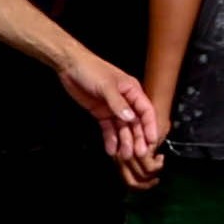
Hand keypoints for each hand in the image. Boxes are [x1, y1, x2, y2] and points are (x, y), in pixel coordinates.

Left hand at [61, 48, 165, 175]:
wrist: (70, 67)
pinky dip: (110, 140)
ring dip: (125, 142)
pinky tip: (111, 150)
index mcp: (132, 91)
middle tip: (138, 154)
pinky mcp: (101, 114)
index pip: (146, 110)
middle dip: (138, 138)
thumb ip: (117, 103)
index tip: (152, 140)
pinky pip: (108, 129)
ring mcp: (113, 109)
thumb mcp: (106, 85)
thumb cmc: (91, 70)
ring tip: (124, 156)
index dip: (150, 126)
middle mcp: (126, 101)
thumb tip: (130, 118)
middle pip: (135, 123)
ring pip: (123, 128)